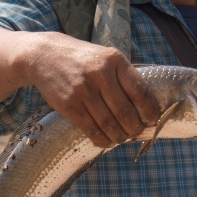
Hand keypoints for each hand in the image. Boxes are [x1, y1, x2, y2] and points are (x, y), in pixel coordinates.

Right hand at [24, 33, 160, 147]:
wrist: (44, 55)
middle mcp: (100, 74)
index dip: (150, 111)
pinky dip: (103, 140)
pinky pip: (91, 130)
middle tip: (137, 132)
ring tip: (122, 138)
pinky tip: (107, 141)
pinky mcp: (69, 105)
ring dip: (120, 137)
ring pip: (109, 125)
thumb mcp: (106, 58)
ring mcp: (83, 90)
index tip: (153, 120)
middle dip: (135, 129)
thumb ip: (124, 77)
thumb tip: (146, 108)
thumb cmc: (82, 59)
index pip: (140, 91)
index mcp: (115, 60)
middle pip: (126, 113)